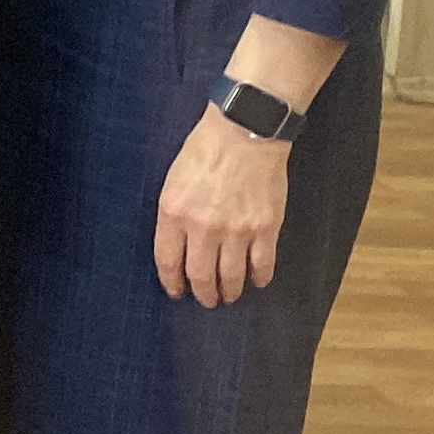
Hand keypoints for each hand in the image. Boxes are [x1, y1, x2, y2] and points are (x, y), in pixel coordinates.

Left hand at [155, 113, 289, 306]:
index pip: (168, 261)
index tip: (176, 292)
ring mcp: (236, 230)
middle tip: (206, 300)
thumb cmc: (204, 150)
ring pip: (231, 276)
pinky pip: (262, 264)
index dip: (172, 282)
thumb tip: (178, 245)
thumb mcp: (172, 181)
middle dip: (203, 294)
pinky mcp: (265, 228)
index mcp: (174, 214)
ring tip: (229, 296)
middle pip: (200, 276)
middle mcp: (203, 228)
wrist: (244, 133)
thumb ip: (174, 215)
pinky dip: (260, 278)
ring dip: (230, 291)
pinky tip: (257, 282)